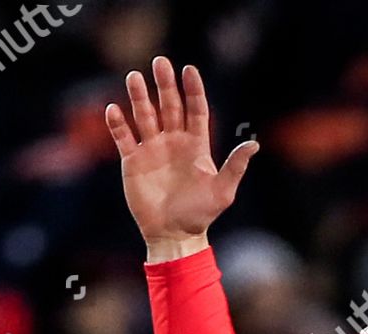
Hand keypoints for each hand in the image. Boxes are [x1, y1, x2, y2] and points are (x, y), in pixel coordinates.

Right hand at [105, 57, 258, 261]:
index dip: (193, 89)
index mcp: (196, 145)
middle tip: (159, 62)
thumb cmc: (200, 215)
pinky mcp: (132, 161)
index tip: (189, 69)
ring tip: (133, 78)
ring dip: (139, 97)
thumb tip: (254, 144)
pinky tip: (113, 110)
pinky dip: (118, 124)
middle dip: (164, 84)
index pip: (195, 109)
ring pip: (144, 116)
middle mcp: (173, 142)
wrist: (174, 236)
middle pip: (169, 105)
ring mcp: (152, 150)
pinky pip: (123, 137)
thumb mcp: (223, 191)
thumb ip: (235, 166)